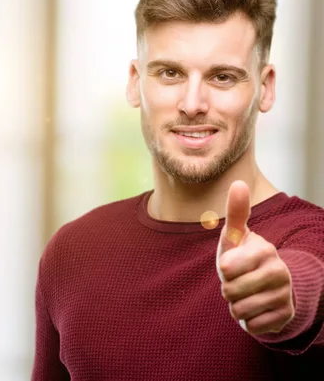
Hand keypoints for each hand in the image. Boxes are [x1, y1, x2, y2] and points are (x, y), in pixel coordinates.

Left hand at [216, 180, 293, 334]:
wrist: (267, 286)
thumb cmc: (243, 258)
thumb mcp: (235, 237)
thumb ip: (235, 213)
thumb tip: (238, 183)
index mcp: (265, 250)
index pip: (229, 267)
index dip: (225, 269)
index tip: (231, 264)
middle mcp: (279, 271)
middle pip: (231, 291)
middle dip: (227, 290)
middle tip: (236, 282)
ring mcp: (284, 295)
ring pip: (240, 310)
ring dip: (236, 306)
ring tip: (245, 295)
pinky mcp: (285, 316)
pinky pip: (253, 326)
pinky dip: (249, 321)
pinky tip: (256, 308)